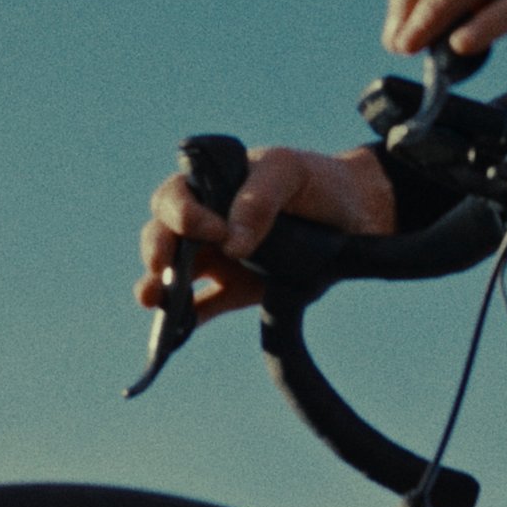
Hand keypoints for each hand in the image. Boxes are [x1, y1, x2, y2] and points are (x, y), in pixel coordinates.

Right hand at [134, 146, 394, 322]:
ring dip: (159, 289)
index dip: (183, 213)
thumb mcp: (289, 171)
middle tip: (161, 266)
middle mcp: (206, 223)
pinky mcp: (236, 291)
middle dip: (155, 250)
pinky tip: (174, 335)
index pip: (174, 197)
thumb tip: (230, 243)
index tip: (216, 230)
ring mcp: (219, 259)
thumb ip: (259, 197)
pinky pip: (202, 309)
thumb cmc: (316, 181)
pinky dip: (184, 322)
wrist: (356, 213)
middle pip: (162, 235)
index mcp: (211, 186)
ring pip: (174, 275)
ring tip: (150, 300)